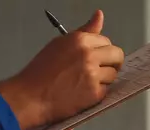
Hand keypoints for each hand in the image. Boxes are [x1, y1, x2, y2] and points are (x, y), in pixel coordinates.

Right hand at [0, 11, 123, 129]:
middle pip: (117, 55)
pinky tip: (83, 91)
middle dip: (111, 62)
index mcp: (79, 39)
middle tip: (98, 69)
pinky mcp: (95, 92)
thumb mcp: (61, 43)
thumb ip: (85, 31)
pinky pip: (107, 89)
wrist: (32, 95)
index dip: (102, 50)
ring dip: (104, 78)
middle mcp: (88, 54)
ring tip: (85, 80)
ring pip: (113, 73)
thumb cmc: (42, 71)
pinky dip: (98, 91)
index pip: (106, 41)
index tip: (95, 56)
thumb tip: (99, 15)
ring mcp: (93, 74)